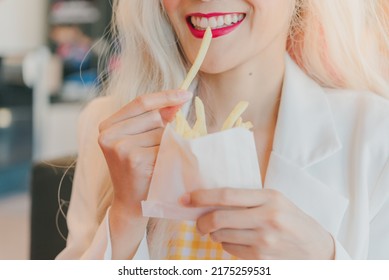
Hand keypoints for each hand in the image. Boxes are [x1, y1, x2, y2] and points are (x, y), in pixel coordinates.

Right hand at [98, 90, 191, 213]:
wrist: (131, 203)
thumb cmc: (137, 169)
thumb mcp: (138, 140)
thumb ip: (154, 120)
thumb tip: (176, 103)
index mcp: (107, 126)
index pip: (140, 102)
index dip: (165, 96)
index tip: (186, 93)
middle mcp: (109, 134)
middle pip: (154, 117)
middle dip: (165, 129)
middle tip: (158, 149)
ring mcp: (121, 147)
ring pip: (162, 133)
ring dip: (168, 144)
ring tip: (156, 162)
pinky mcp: (135, 159)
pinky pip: (166, 147)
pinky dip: (171, 154)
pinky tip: (162, 167)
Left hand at [181, 188, 334, 259]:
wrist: (315, 247)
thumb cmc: (291, 219)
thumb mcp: (275, 200)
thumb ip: (247, 198)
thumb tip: (211, 200)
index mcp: (269, 198)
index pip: (227, 195)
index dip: (202, 196)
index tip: (188, 198)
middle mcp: (266, 218)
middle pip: (218, 218)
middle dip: (201, 221)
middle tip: (199, 222)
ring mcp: (264, 240)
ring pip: (221, 236)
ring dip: (214, 233)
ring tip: (222, 230)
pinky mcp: (260, 258)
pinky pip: (229, 249)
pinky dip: (225, 244)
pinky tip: (236, 239)